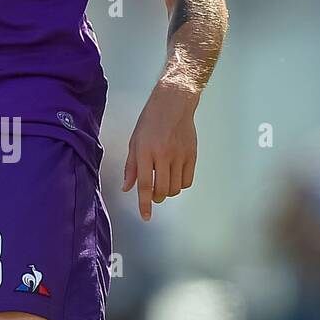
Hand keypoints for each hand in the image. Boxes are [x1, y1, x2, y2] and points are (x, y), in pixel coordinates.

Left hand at [122, 80, 198, 219]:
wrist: (173, 103)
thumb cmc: (150, 121)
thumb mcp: (134, 142)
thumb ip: (131, 167)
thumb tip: (127, 187)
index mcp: (145, 151)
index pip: (145, 184)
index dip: (144, 203)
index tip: (146, 216)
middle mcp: (163, 155)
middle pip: (162, 189)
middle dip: (156, 198)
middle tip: (153, 194)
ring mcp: (179, 155)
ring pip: (176, 188)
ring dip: (168, 192)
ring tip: (164, 183)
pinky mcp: (192, 154)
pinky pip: (188, 180)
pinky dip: (181, 184)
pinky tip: (175, 177)